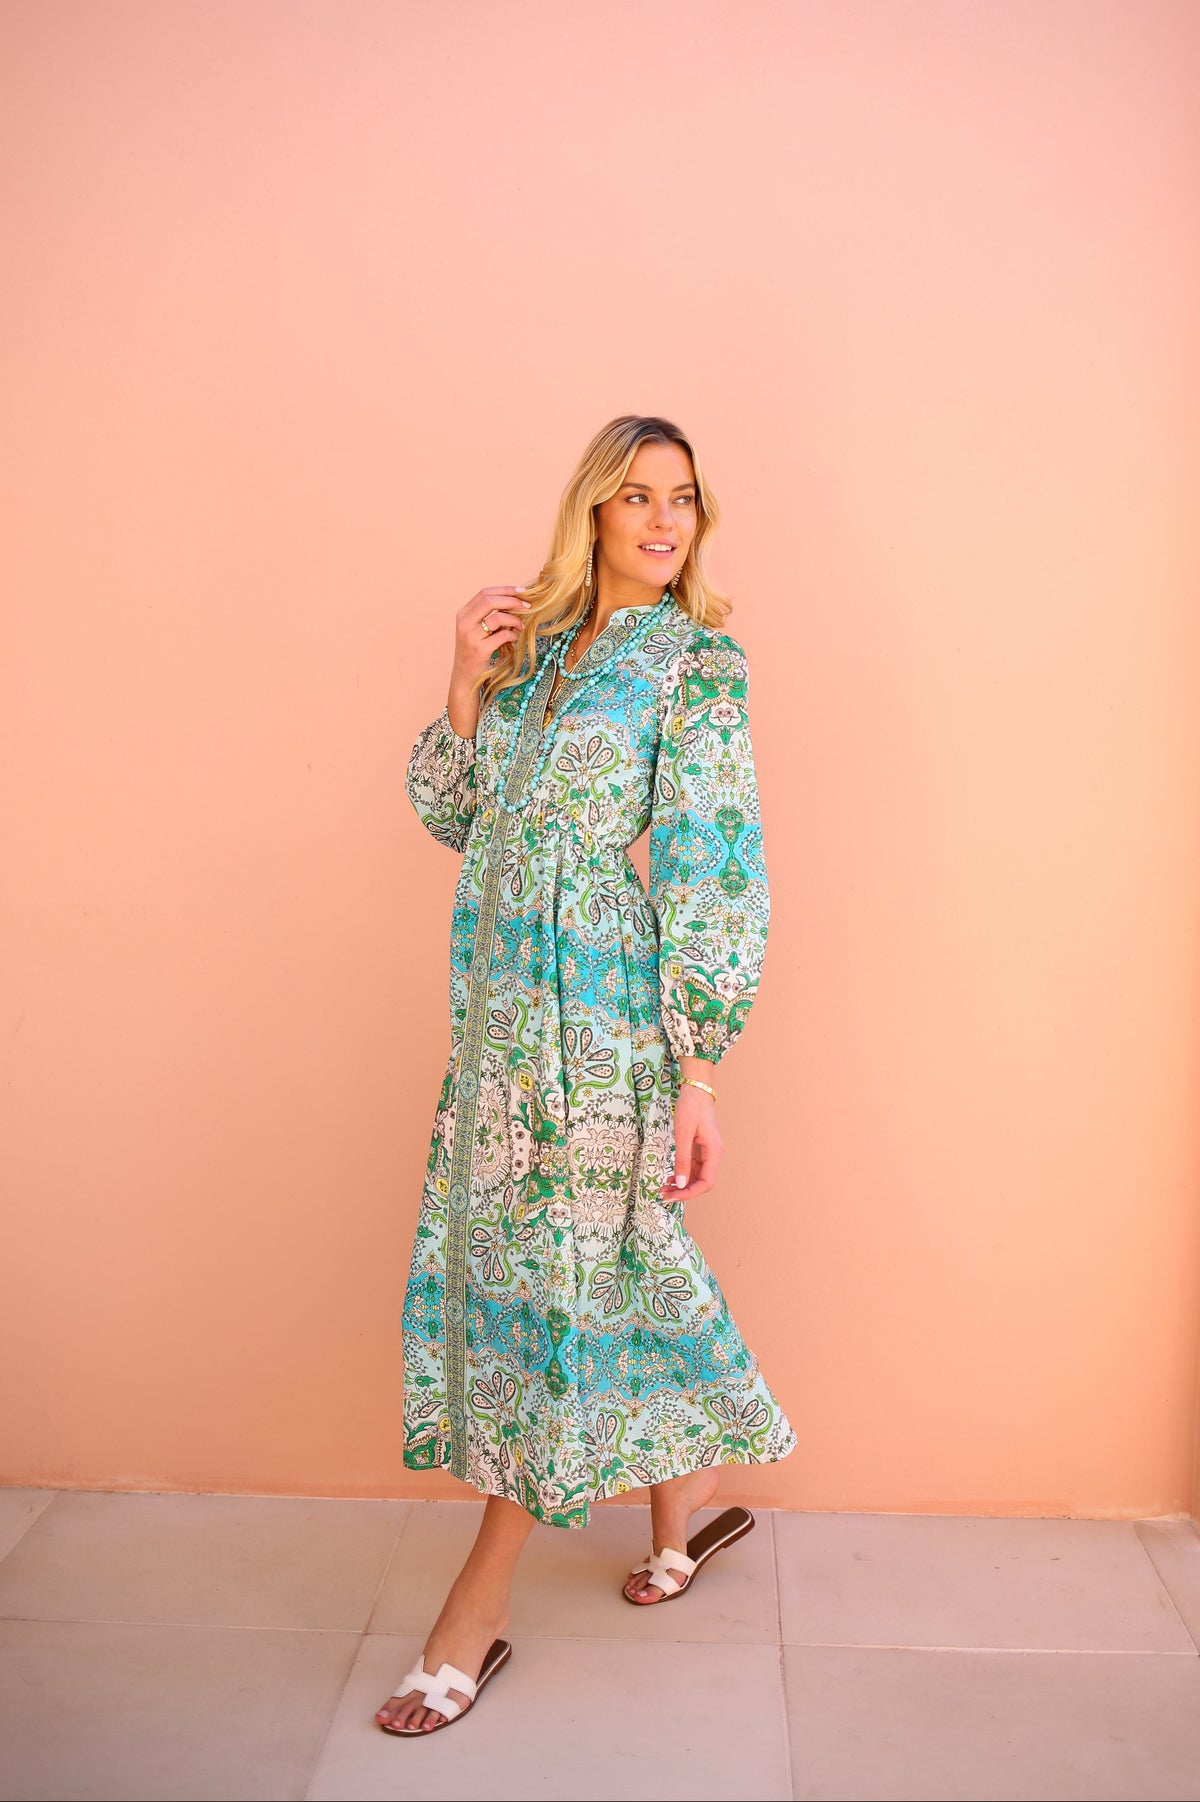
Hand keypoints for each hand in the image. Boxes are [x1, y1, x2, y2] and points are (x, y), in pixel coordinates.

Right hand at [447, 587, 531, 736]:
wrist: (465, 678)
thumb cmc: (474, 652)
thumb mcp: (476, 630)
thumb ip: (488, 616)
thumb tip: (514, 601)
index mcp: (463, 614)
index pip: (485, 593)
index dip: (505, 590)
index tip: (522, 591)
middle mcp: (464, 623)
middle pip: (490, 600)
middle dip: (512, 600)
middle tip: (527, 606)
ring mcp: (470, 636)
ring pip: (498, 617)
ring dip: (514, 620)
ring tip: (521, 626)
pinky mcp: (480, 650)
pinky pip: (502, 635)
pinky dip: (512, 635)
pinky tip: (514, 639)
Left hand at [659, 1083, 722, 1202]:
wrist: (696, 1090)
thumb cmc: (691, 1108)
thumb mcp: (683, 1134)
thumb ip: (682, 1160)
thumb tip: (681, 1183)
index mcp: (714, 1152)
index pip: (706, 1182)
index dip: (690, 1193)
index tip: (673, 1196)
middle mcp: (713, 1155)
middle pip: (702, 1182)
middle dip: (684, 1191)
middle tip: (664, 1195)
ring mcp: (707, 1152)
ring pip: (697, 1176)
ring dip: (682, 1184)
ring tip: (664, 1188)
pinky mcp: (700, 1149)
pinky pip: (693, 1167)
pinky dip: (682, 1174)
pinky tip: (670, 1177)